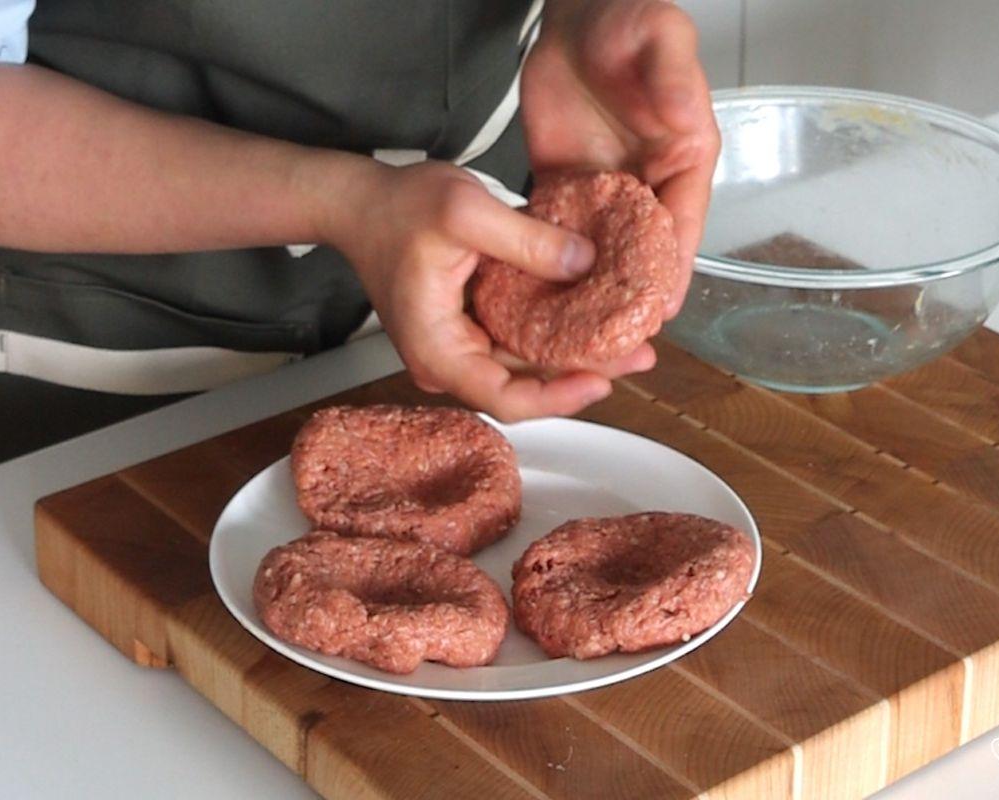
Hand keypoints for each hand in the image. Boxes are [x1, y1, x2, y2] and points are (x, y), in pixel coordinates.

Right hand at [324, 160, 654, 421]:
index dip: (559, 398)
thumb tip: (585, 264)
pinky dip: (556, 331)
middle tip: (640, 354)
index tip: (604, 379)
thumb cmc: (393, 209)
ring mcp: (459, 346)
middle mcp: (448, 360)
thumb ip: (526, 241)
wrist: (358, 202)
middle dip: (584, 372)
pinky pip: (518, 340)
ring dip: (576, 352)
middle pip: (524, 386)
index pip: (505, 400)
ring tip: (630, 337)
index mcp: (438, 351)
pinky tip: (593, 314)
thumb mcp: (465, 213)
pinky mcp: (470, 327)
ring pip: (526, 366)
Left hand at [522, 0, 720, 316]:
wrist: (574, 15)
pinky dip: (550, 264)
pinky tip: (539, 297)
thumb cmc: (628, 20)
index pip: (682, 224)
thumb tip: (687, 117)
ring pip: (601, 253)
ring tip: (579, 335)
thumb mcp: (662, 36)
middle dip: (633, 297)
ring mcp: (603, 190)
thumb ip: (675, 76)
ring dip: (592, 292)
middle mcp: (646, 183)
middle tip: (619, 340)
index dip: (674, 269)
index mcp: (683, 158)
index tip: (661, 308)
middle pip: (644, 252)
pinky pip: (558, 232)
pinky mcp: (563, 187)